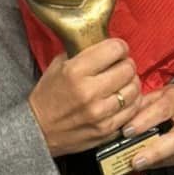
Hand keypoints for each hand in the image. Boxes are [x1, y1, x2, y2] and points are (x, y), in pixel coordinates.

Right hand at [27, 39, 143, 157]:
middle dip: (127, 63)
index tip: (118, 49)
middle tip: (121, 65)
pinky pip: (133, 110)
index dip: (119, 46)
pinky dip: (132, 101)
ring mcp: (100, 113)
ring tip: (124, 81)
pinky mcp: (107, 129)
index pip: (114, 49)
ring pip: (134, 90)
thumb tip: (103, 43)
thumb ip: (81, 53)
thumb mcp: (57, 67)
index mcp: (75, 72)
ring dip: (132, 82)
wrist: (39, 131)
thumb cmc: (47, 97)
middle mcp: (90, 92)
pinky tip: (124, 98)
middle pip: (128, 69)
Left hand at [115, 76, 173, 173]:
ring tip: (138, 164)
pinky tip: (148, 164)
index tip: (127, 131)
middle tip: (135, 160)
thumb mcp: (158, 94)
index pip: (162, 110)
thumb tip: (122, 120)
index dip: (144, 122)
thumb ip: (141, 106)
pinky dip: (161, 163)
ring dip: (156, 161)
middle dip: (154, 151)